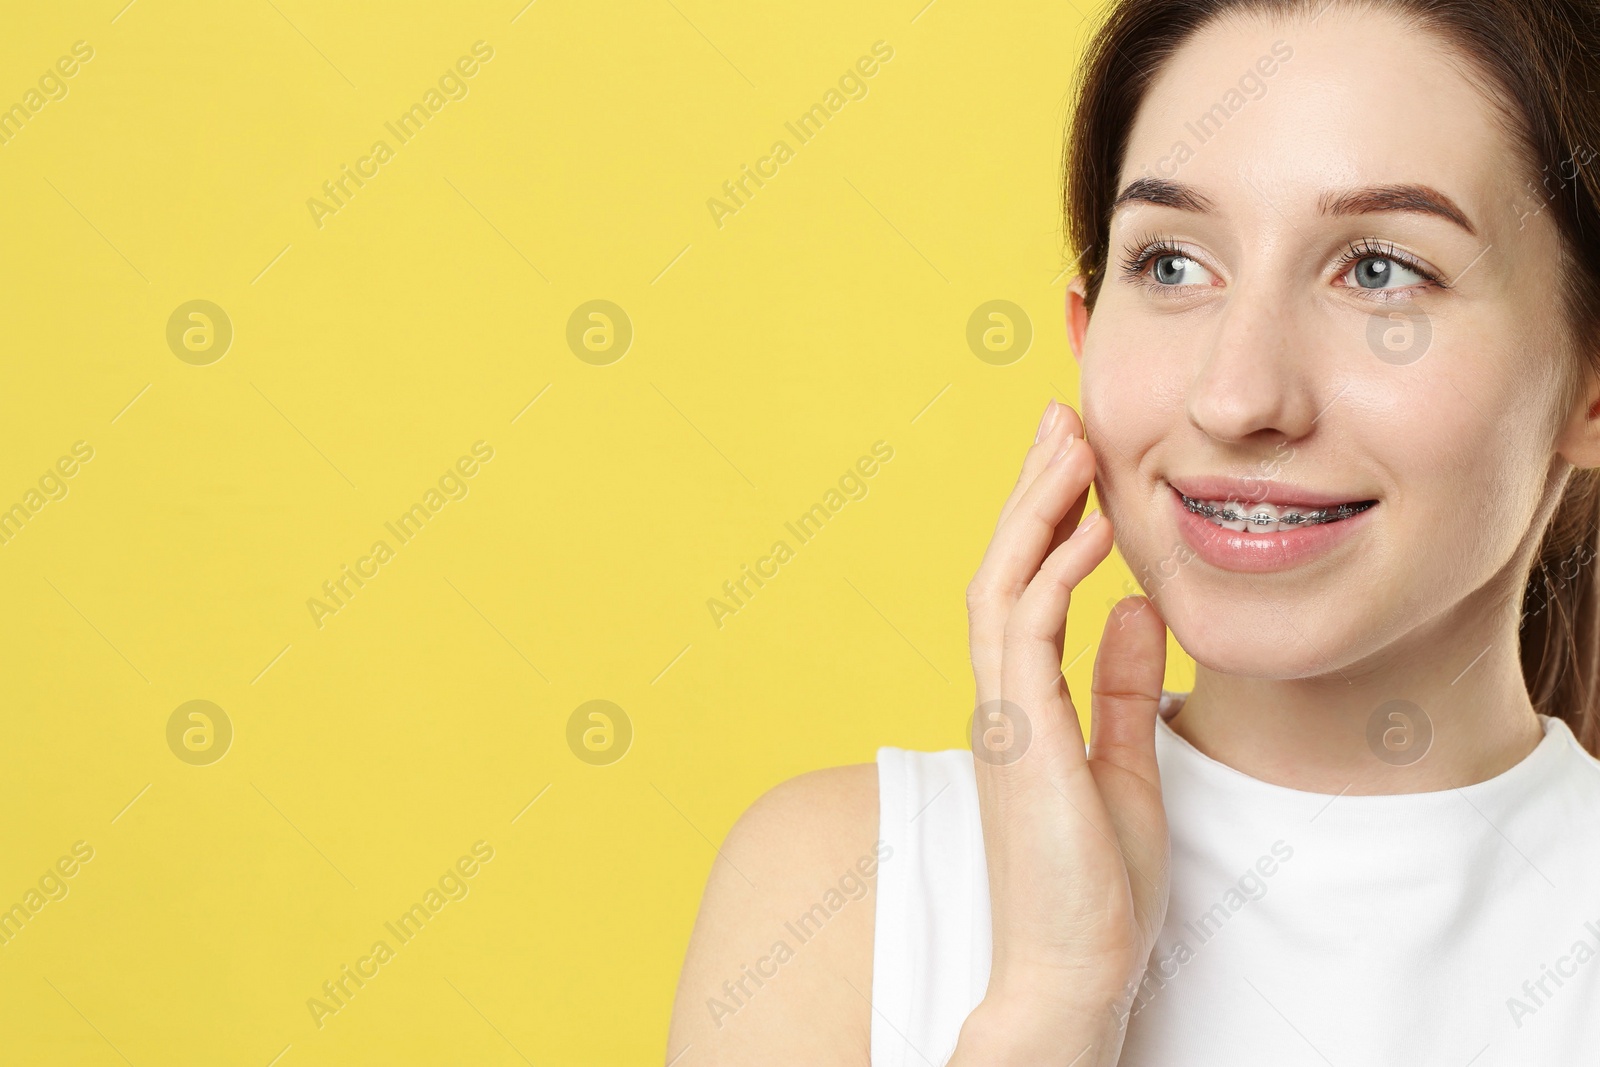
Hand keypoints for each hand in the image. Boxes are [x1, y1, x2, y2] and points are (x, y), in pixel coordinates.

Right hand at [950, 399, 1170, 1065]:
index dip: (1049, 518)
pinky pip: (1027, 632)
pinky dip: (1053, 572)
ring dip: (1035, 509)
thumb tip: (1141, 610)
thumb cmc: (1096, 887)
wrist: (1072, 971)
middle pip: (1004, 567)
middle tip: (1063, 416)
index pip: (1029, 587)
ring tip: (1070, 442)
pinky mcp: (1018, 734)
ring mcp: (1003, 713)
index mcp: (1026, 704)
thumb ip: (1124, 687)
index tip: (1079, 459)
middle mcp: (1003, 697)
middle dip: (1034, 487)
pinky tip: (1092, 528)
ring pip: (1001, 583)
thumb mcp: (1127, 766)